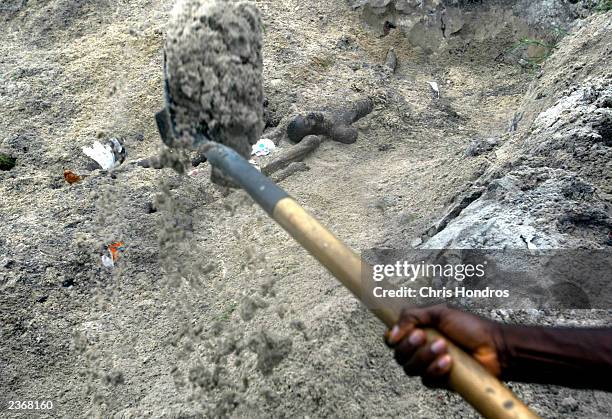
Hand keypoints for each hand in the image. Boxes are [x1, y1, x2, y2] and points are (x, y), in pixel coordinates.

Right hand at [385, 305, 503, 386]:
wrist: (494, 346)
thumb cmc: (470, 327)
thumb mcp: (440, 312)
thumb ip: (412, 316)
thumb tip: (392, 332)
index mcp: (418, 330)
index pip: (392, 338)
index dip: (393, 338)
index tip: (401, 335)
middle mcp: (420, 349)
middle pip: (398, 354)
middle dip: (410, 346)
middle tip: (424, 337)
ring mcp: (429, 365)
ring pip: (410, 368)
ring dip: (424, 357)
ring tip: (444, 347)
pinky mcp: (439, 380)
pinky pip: (425, 379)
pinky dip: (435, 370)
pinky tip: (449, 362)